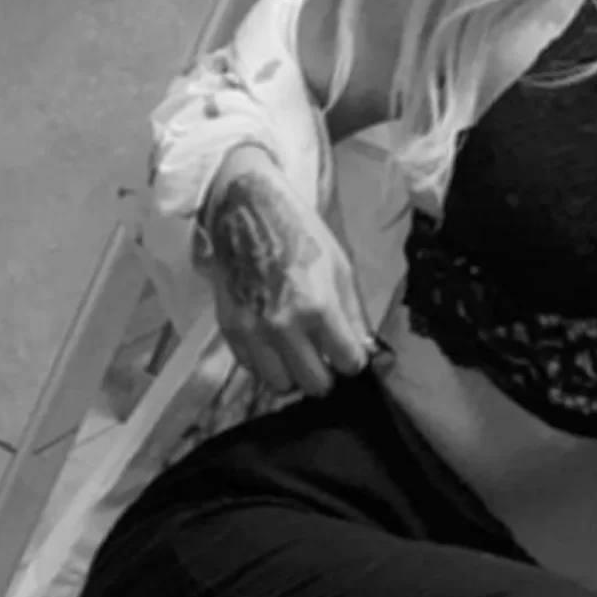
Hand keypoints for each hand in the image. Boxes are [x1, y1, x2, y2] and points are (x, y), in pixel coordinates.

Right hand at [201, 152, 375, 398]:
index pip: (348, 363)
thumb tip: (365, 352)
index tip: (349, 353)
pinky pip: (253, 369)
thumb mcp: (340, 268)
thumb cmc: (299, 234)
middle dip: (326, 374)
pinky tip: (274, 343)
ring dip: (294, 373)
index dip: (353, 360)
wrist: (246, 211)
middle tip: (325, 357)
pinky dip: (267, 363)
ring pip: (281, 385)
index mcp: (319, 308)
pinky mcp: (231, 330)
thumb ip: (353, 316)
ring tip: (298, 352)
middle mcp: (284, 326)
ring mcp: (254, 331)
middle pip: (315, 384)